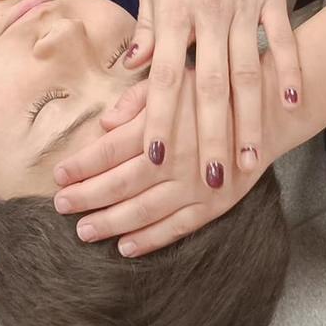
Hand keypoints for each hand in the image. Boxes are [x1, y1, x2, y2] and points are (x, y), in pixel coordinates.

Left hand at [52, 56, 287, 255]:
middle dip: (86, 196)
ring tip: (83, 230)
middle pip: (120, 183)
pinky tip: (125, 247)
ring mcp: (196, 185)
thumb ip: (136, 99)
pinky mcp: (216, 204)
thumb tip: (104, 123)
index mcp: (161, 122)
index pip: (109, 149)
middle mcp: (176, 157)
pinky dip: (150, 240)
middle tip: (61, 205)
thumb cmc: (212, 87)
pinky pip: (177, 228)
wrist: (268, 108)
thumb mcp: (173, 78)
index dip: (81, 164)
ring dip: (110, 223)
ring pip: (144, 210)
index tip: (58, 174)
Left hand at [131, 0, 300, 195]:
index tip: (157, 159)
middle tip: (216, 180)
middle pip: (212, 86)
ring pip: (250, 71)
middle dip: (212, 137)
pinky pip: (282, 38)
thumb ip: (148, 28)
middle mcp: (209, 12)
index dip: (160, 119)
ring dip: (252, 119)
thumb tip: (135, 71)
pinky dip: (289, 70)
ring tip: (254, 159)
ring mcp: (244, 4)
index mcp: (174, 11)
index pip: (166, 77)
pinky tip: (293, 103)